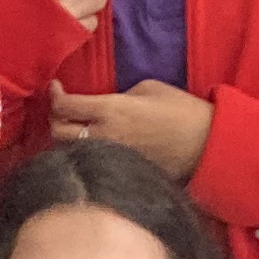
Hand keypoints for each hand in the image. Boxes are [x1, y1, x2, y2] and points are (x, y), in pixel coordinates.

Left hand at [46, 79, 211, 180]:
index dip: (54, 95)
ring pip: (69, 151)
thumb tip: (102, 106)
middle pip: (57, 132)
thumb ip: (116, 95)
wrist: (205, 145)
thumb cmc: (181, 111)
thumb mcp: (148, 88)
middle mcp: (103, 137)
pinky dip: (82, 152)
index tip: (56, 87)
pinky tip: (89, 143)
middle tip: (62, 107)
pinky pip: (90, 160)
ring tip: (72, 126)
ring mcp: (109, 157)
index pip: (65, 106)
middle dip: (54, 118)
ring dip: (64, 138)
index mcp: (110, 111)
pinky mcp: (118, 170)